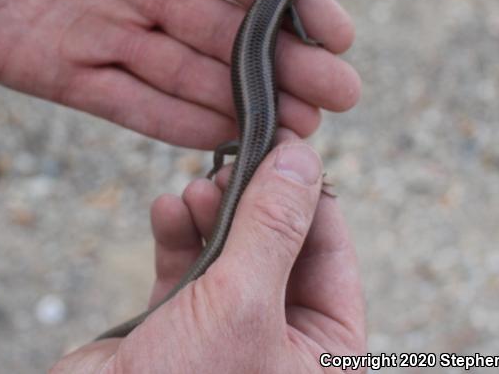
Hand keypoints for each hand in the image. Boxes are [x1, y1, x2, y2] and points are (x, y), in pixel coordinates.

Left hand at [0, 0, 358, 147]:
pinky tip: (221, 140)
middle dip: (283, 65)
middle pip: (225, 31)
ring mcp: (99, 32)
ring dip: (242, 102)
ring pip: (186, 74)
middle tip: (338, 98)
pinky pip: (128, 102)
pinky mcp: (60, 72)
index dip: (290, 2)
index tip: (340, 32)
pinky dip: (174, 122)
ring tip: (298, 131)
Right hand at [52, 132, 365, 372]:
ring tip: (194, 188)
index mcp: (323, 357)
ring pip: (231, 253)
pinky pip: (187, 269)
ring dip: (212, 214)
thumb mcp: (242, 303)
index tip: (287, 145)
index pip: (332, 257)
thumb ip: (274, 227)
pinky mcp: (178, 328)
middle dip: (253, 203)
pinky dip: (178, 236)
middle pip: (279, 249)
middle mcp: (280, 345)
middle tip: (230, 163)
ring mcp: (228, 335)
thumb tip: (301, 158)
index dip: (310, 198)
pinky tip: (166, 210)